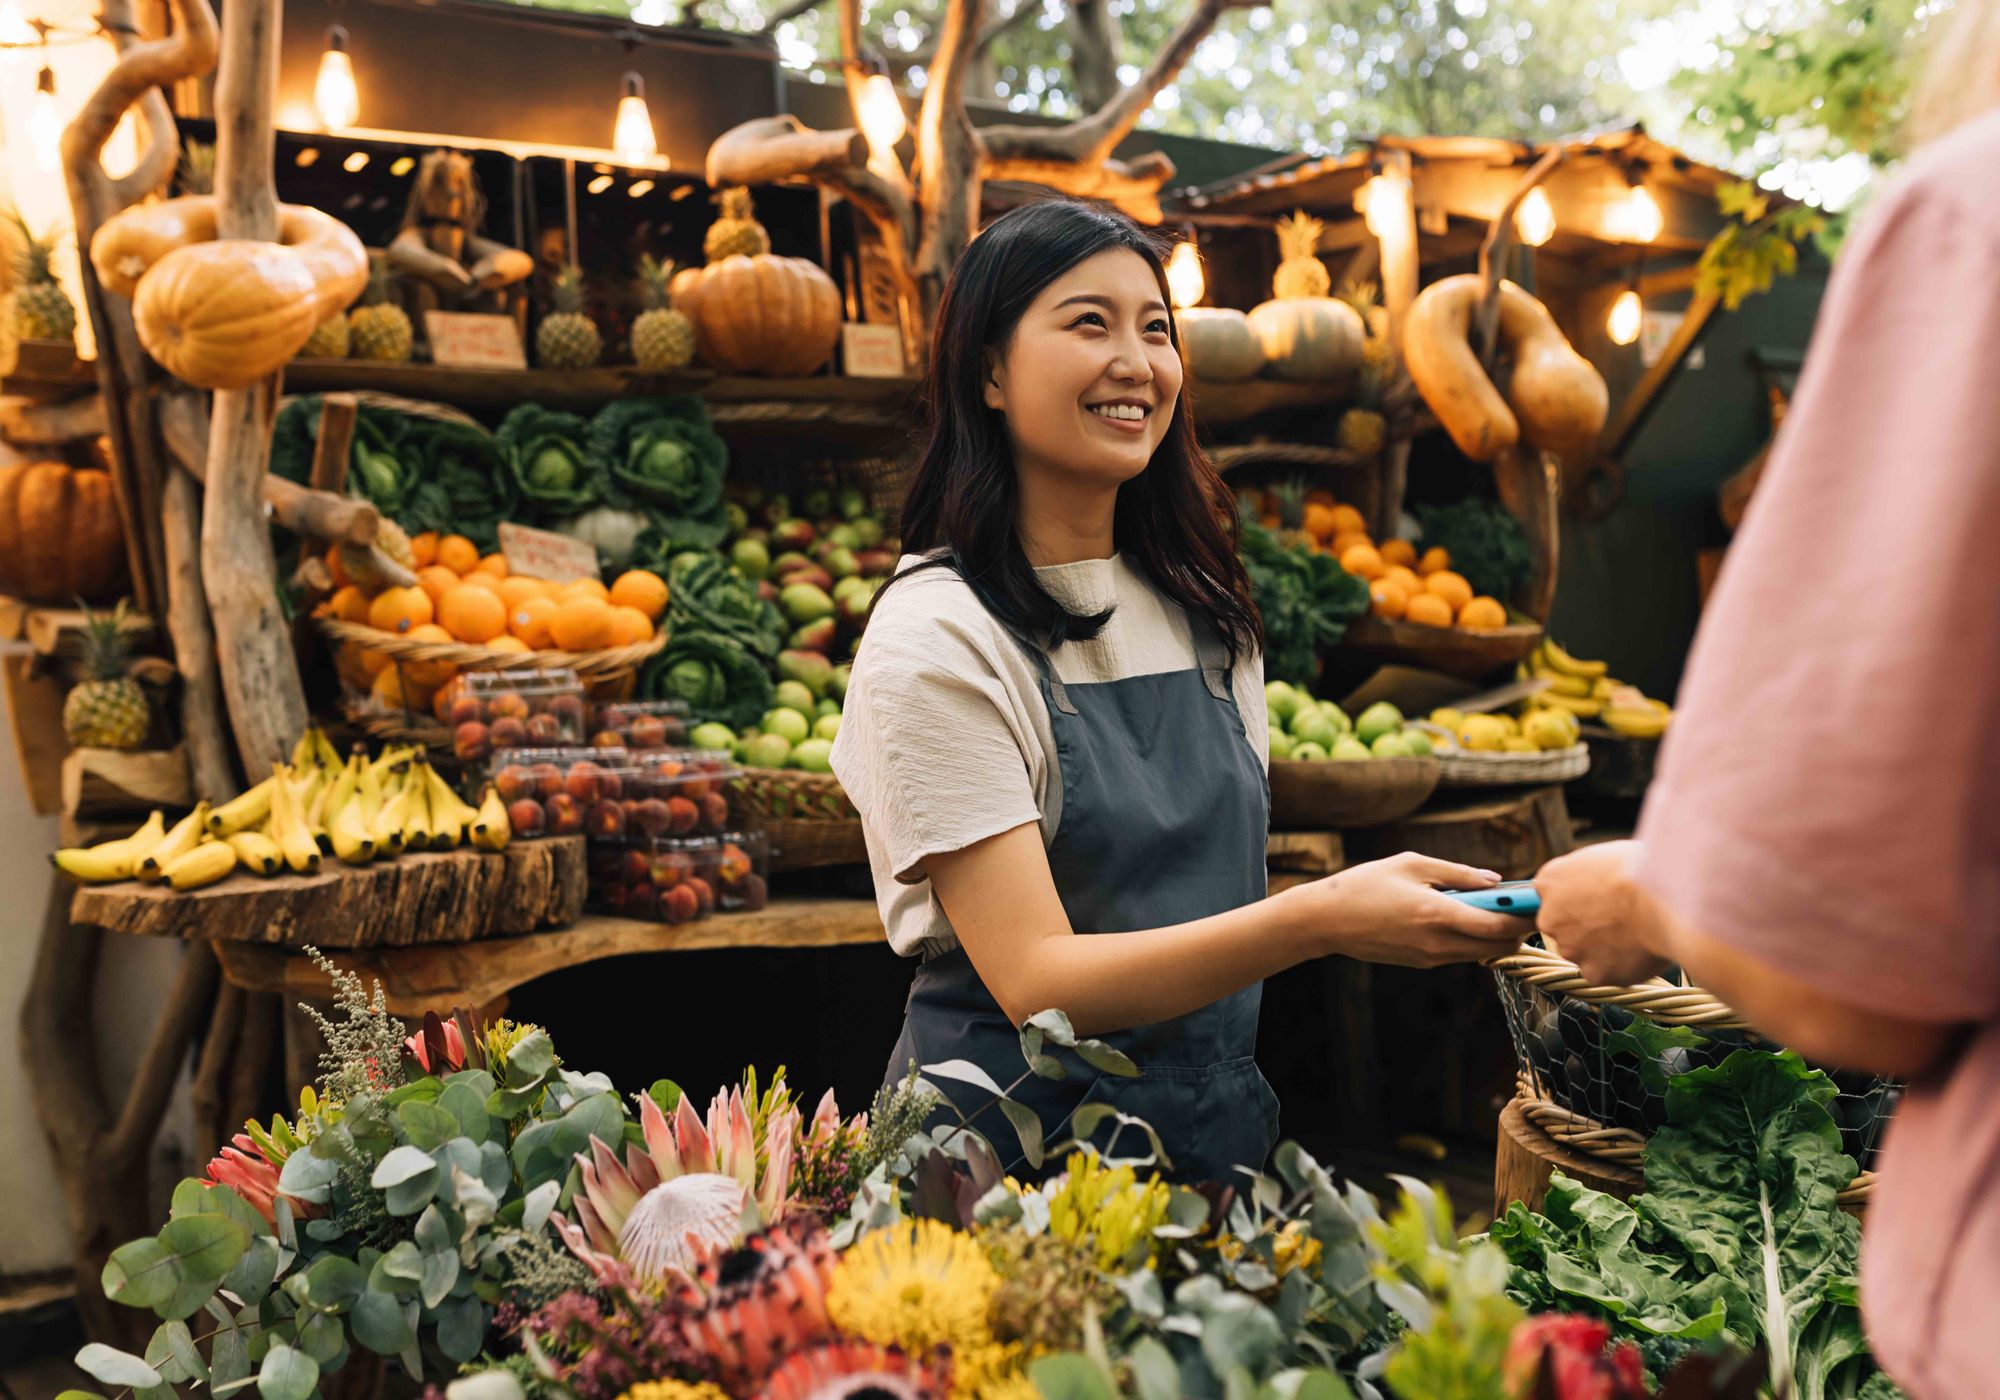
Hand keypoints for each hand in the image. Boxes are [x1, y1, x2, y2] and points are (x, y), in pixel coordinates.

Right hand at [1285, 852, 1533, 967]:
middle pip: (1498, 947)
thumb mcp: (1411, 863)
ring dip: (1498, 936)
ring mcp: (1430, 957)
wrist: (1326, 920)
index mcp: (1436, 915)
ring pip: (1483, 954)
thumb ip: (1457, 873)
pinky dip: (1475, 939)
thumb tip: (1495, 881)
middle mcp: (1438, 943)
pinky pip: (1461, 954)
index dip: (1525, 917)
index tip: (1540, 902)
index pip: (1498, 927)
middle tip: (1527, 906)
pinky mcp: (1422, 962)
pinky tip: (1471, 919)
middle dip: (1518, 929)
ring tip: (1501, 909)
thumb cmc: (1366, 884)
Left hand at [1533, 840, 1668, 985]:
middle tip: (1619, 918)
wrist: (1665, 902)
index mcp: (1550, 880)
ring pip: (1584, 951)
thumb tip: (1595, 880)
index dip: (1578, 896)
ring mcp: (1571, 948)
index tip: (1597, 898)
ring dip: (1604, 947)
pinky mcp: (1594, 974)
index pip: (1551, 893)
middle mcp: (1551, 917)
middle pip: (1564, 926)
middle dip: (1586, 925)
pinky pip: (1607, 972)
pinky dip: (1622, 966)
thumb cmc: (1643, 869)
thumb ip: (1588, 873)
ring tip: (1636, 932)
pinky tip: (1641, 950)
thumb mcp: (1604, 854)